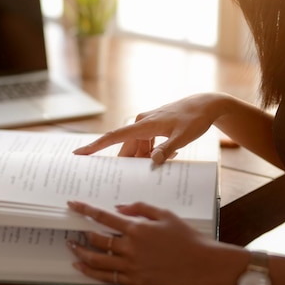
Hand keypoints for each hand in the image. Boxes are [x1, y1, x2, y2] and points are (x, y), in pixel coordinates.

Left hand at [66, 200, 218, 284]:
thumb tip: (118, 208)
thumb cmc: (186, 237)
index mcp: (137, 228)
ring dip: (81, 254)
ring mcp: (132, 266)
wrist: (203, 264)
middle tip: (72, 229)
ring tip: (72, 248)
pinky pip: (108, 277)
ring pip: (97, 261)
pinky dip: (92, 273)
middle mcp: (131, 247)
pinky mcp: (136, 280)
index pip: (103, 217)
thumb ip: (139, 208)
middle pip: (96, 239)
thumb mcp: (164, 214)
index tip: (72, 204)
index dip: (84, 209)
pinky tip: (83, 268)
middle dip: (80, 233)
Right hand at [73, 93, 223, 163]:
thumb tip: (151, 162)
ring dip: (145, 160)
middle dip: (130, 164)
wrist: (206, 105)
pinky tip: (170, 156)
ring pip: (138, 149)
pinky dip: (153, 153)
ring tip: (161, 165)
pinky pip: (147, 145)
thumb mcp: (183, 137)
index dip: (95, 146)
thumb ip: (167, 150)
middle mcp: (141, 123)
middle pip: (127, 148)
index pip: (114, 137)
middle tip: (128, 180)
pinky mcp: (154, 127)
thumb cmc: (195, 119)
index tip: (79, 153)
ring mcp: (147, 125)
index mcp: (143, 124)